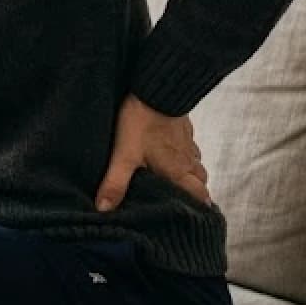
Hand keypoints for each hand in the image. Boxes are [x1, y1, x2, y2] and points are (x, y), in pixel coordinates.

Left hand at [96, 93, 210, 210]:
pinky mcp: (183, 127)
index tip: (194, 218)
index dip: (199, 207)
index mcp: (177, 171)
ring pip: (196, 164)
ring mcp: (187, 142)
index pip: (199, 195)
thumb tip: (104, 209)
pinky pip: (190, 147)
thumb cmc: (141, 122)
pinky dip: (184, 155)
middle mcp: (187, 159)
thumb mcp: (124, 155)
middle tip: (184, 201)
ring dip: (190, 174)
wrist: (156, 87)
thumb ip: (116, 183)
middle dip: (196, 193)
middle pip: (201, 182)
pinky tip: (171, 153)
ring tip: (177, 181)